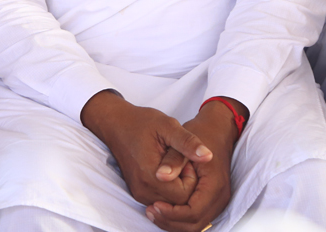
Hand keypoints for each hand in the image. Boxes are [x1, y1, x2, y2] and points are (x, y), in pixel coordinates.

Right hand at [81, 91, 211, 206]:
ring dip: (178, 186)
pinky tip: (168, 168)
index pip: (185, 195)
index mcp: (151, 176)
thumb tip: (208, 156)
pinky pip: (162, 199)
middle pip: (178, 203)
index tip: (185, 157)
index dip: (191, 177)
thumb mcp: (168, 126)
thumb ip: (188, 143)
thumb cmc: (142, 122)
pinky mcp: (138, 192)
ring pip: (171, 203)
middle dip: (186, 183)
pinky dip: (170, 188)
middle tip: (181, 159)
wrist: (116, 124)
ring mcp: (139, 194)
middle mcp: (143, 191)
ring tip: (174, 162)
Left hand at [147, 100, 242, 231]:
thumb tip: (160, 176)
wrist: (217, 127)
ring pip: (195, 225)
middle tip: (151, 211)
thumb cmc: (202, 132)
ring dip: (174, 222)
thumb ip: (173, 160)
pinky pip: (197, 218)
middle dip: (171, 222)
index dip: (172, 214)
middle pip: (195, 224)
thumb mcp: (183, 141)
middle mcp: (220, 196)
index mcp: (215, 184)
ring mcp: (218, 200)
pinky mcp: (212, 200)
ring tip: (153, 211)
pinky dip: (180, 218)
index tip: (154, 205)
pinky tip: (163, 208)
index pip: (194, 213)